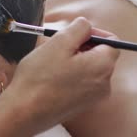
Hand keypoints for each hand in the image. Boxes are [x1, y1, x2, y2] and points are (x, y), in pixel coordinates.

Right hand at [0, 18, 119, 132]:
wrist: (24, 111)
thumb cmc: (39, 78)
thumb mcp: (58, 43)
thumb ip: (78, 28)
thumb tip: (86, 25)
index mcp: (102, 65)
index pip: (112, 41)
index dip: (93, 32)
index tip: (74, 32)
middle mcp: (104, 83)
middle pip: (100, 55)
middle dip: (81, 46)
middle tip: (57, 46)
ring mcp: (94, 97)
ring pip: (89, 68)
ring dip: (74, 60)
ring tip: (51, 62)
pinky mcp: (81, 105)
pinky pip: (82, 82)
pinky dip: (70, 75)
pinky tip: (51, 76)